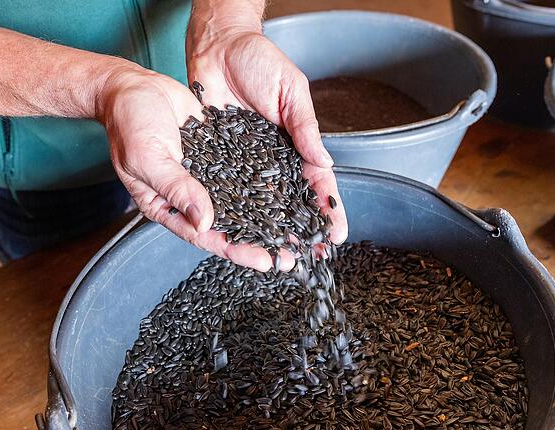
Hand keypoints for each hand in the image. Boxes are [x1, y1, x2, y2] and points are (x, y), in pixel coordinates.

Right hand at [96, 66, 288, 271]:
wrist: (132, 88)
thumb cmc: (129, 124)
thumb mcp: (148, 158)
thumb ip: (177, 188)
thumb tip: (204, 221)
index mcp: (167, 206)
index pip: (206, 236)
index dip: (236, 250)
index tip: (266, 261)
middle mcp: (189, 196)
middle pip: (229, 226)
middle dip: (260, 241)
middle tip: (292, 256)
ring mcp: (205, 177)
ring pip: (241, 203)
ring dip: (267, 216)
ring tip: (297, 230)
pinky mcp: (218, 155)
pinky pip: (243, 173)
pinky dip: (264, 183)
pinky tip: (289, 190)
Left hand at [186, 17, 348, 245]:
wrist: (218, 46)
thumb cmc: (259, 61)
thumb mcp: (291, 91)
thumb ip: (305, 128)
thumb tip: (324, 164)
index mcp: (297, 143)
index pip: (317, 183)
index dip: (327, 209)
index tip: (337, 234)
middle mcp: (273, 158)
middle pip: (289, 202)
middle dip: (299, 231)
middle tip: (307, 258)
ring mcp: (246, 161)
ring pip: (260, 203)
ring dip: (269, 231)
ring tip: (277, 256)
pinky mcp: (219, 157)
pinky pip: (227, 189)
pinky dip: (235, 212)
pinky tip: (241, 234)